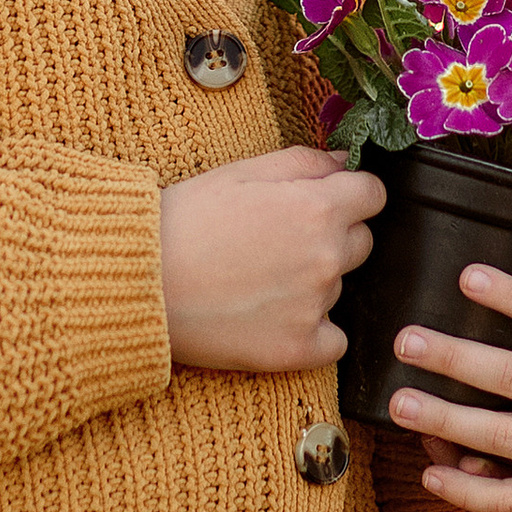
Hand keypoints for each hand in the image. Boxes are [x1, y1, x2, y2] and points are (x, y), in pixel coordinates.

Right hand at [159, 146, 383, 376]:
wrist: (138, 281)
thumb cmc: (185, 220)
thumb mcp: (243, 171)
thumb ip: (304, 162)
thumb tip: (343, 162)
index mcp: (318, 208)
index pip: (373, 195)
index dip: (350, 194)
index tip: (328, 202)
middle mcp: (327, 257)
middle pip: (361, 242)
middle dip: (333, 237)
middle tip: (280, 241)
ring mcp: (315, 306)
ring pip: (339, 288)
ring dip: (313, 282)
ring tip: (258, 278)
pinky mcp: (298, 349)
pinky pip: (333, 340)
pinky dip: (312, 331)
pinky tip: (274, 318)